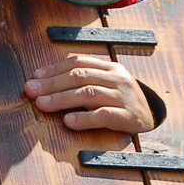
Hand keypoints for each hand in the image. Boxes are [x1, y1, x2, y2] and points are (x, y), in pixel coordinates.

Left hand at [24, 54, 154, 133]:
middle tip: (31, 91)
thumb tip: (44, 82)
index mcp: (109, 67)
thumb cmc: (120, 101)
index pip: (78, 62)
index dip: (54, 69)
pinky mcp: (128, 117)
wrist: (151, 119)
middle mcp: (117, 79)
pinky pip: (104, 115)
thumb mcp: (105, 84)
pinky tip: (68, 122)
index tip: (34, 77)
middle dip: (52, 83)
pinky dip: (84, 118)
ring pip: (89, 93)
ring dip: (62, 99)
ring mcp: (123, 97)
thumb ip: (81, 80)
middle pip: (80, 77)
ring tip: (43, 104)